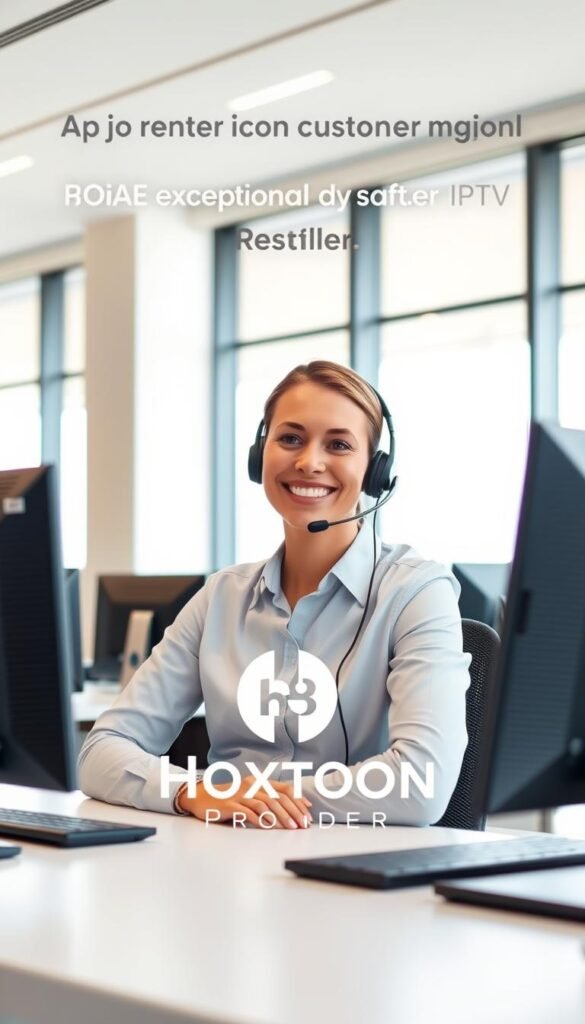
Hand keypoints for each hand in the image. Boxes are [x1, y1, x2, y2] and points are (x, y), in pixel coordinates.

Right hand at [179, 774, 311, 828]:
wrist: (200, 796)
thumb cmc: (228, 798)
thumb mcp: (249, 795)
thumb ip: (266, 799)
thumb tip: (289, 812)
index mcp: (259, 782)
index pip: (284, 789)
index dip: (298, 799)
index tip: (308, 812)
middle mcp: (251, 785)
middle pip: (277, 797)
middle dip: (293, 811)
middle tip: (302, 824)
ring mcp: (240, 794)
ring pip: (265, 804)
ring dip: (280, 817)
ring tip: (290, 828)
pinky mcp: (230, 804)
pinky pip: (248, 811)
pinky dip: (261, 819)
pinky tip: (269, 826)